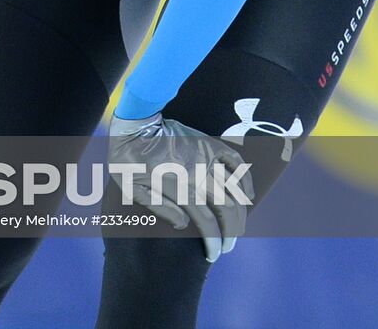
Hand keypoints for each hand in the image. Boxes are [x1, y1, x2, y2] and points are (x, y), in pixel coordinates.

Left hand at [108, 111, 253, 262]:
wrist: (135, 123)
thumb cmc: (129, 160)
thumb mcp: (133, 189)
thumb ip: (160, 208)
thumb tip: (184, 224)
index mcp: (180, 187)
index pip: (207, 224)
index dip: (214, 243)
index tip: (214, 254)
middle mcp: (198, 173)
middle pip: (226, 209)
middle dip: (231, 233)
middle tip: (228, 245)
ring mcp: (206, 157)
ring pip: (234, 189)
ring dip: (240, 212)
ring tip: (237, 226)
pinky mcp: (209, 143)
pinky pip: (235, 161)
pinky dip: (245, 178)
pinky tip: (248, 194)